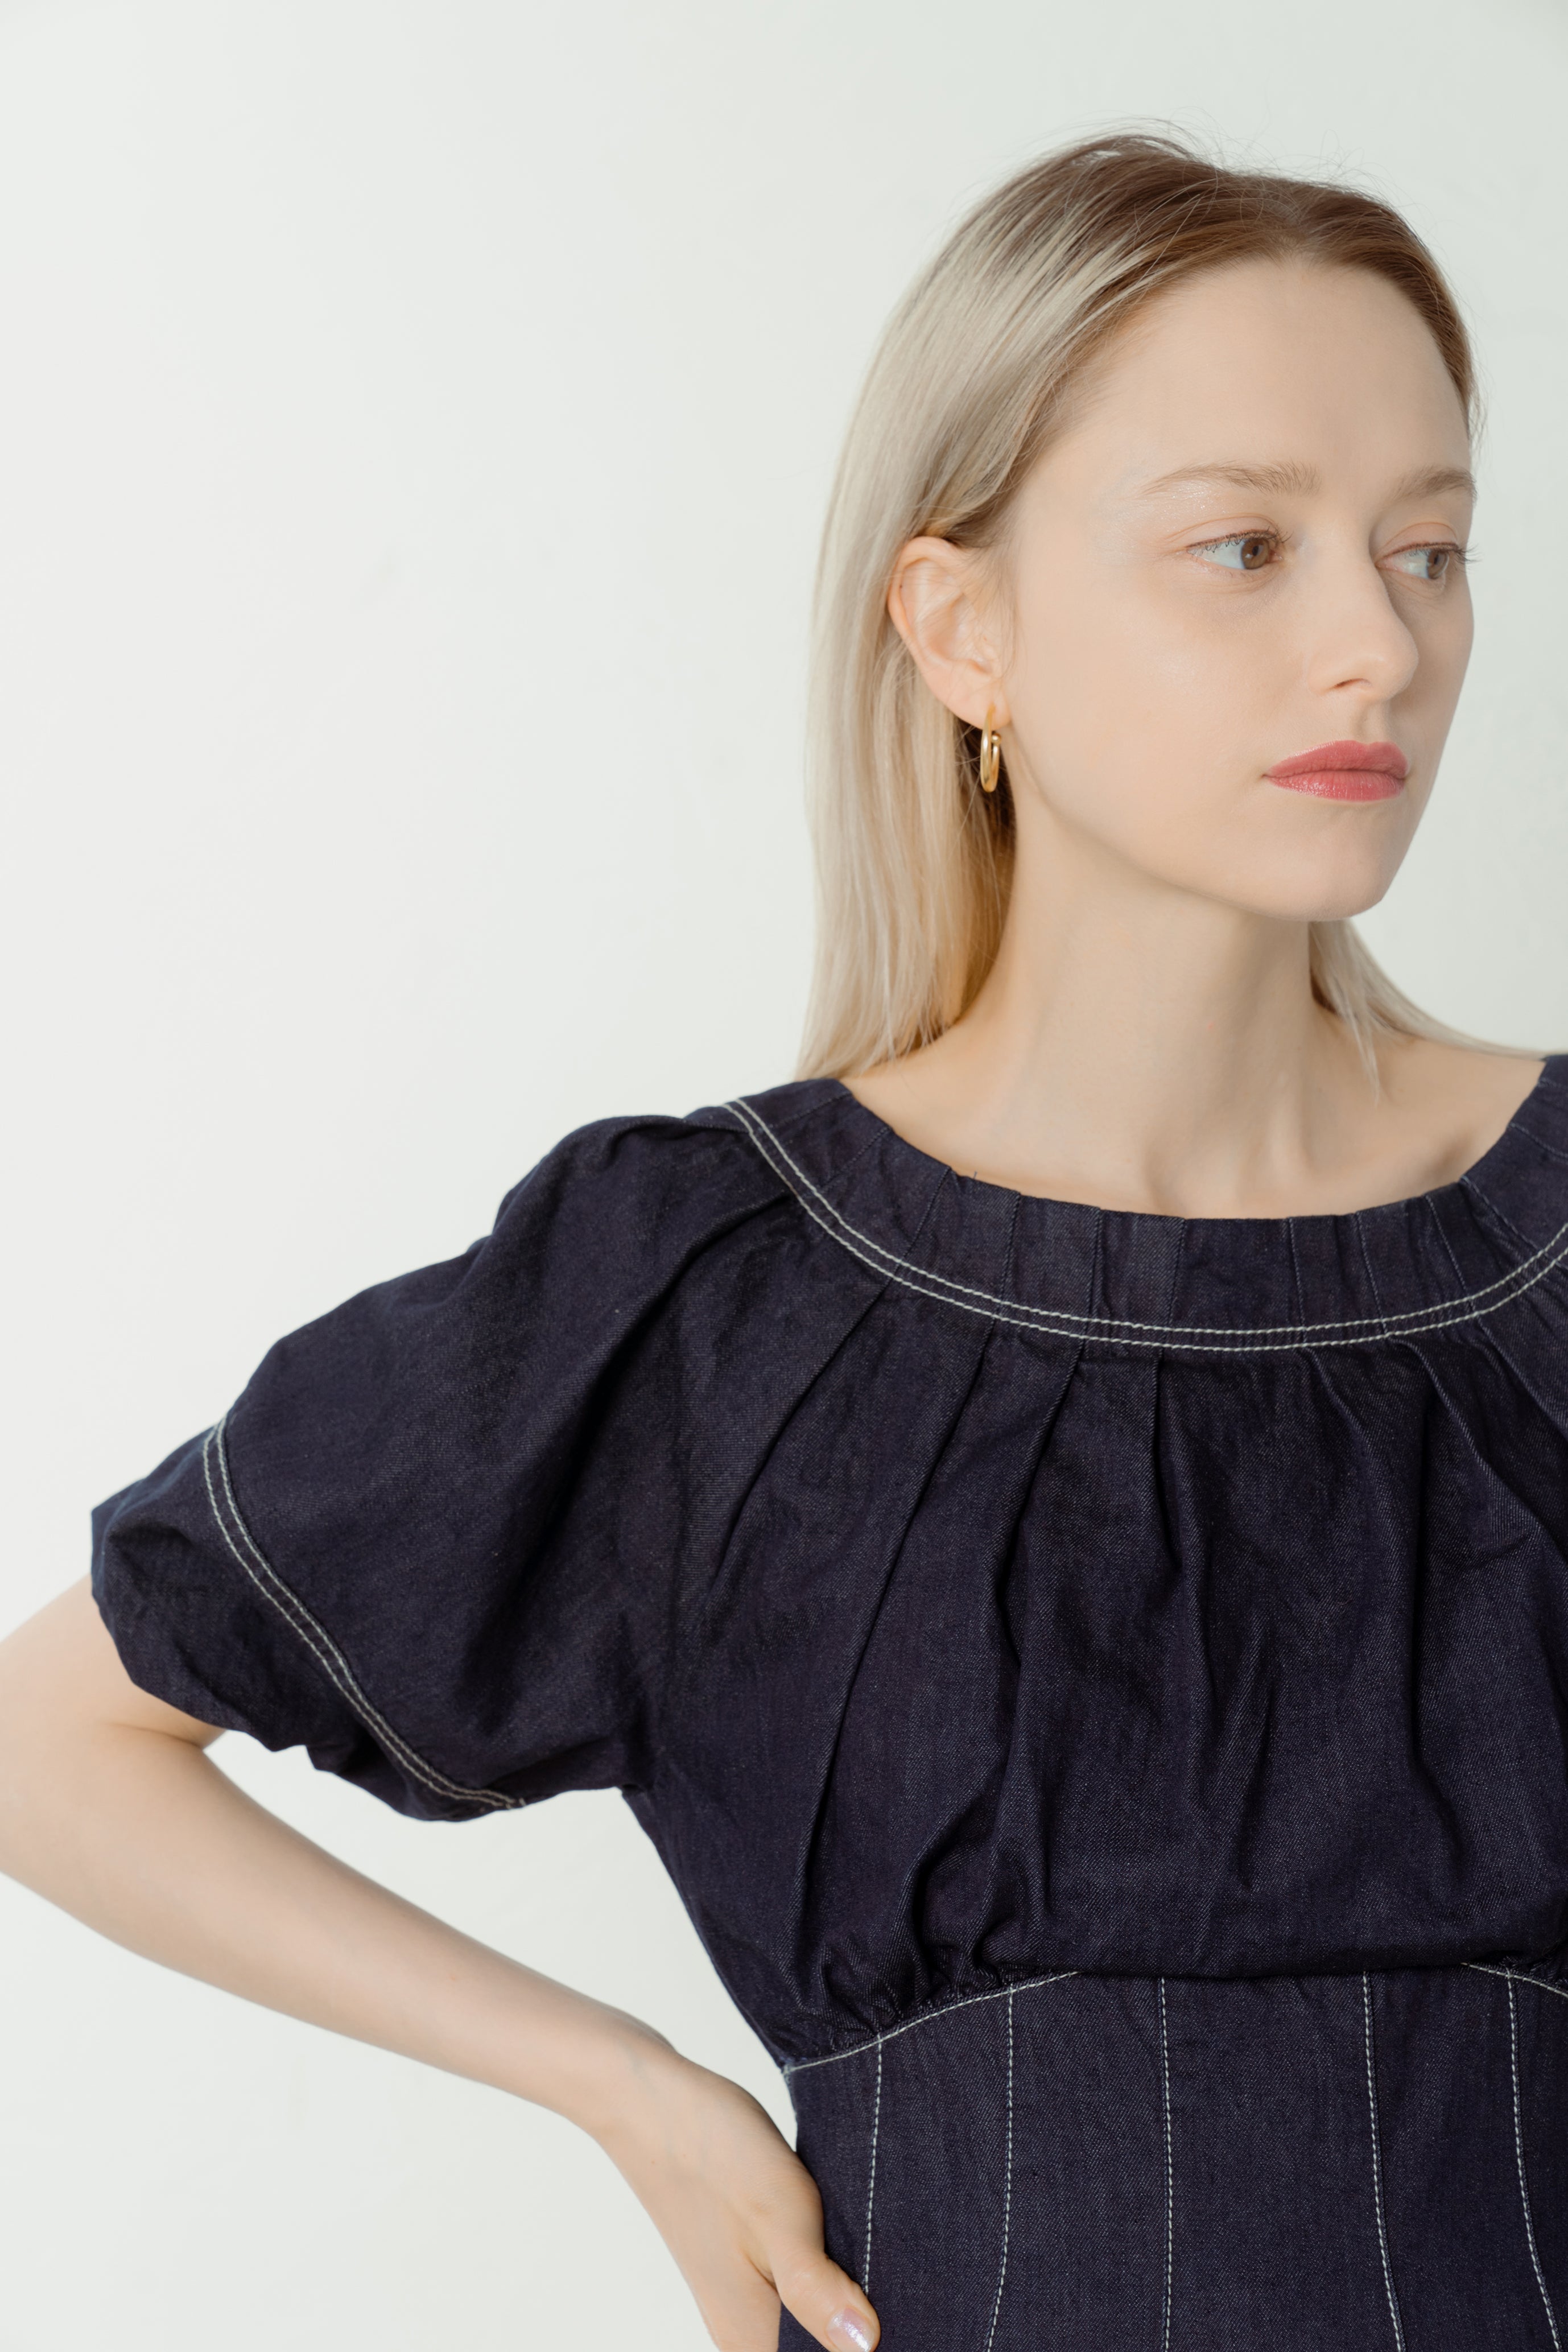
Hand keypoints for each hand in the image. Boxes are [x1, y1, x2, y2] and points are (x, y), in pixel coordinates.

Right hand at [593, 2036, 879, 2351]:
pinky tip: (840, 2231)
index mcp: (751, 2336)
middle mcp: (743, 2333)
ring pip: (812, 2320)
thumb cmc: (712, 2151)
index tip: (893, 2294)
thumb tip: (866, 2346)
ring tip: (863, 2237)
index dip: (867, 2338)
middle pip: (821, 2345)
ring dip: (846, 2290)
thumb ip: (817, 2289)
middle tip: (876, 2252)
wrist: (651, 2101)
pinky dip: (825, 2270)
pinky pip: (797, 2292)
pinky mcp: (743, 2268)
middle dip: (857, 2315)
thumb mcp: (778, 2214)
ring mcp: (740, 2300)